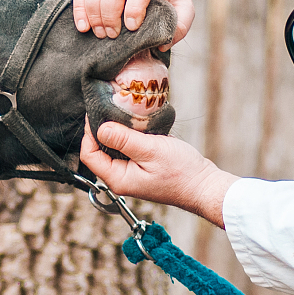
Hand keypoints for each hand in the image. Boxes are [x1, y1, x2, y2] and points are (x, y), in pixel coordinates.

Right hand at [73, 0, 193, 40]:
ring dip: (94, 13)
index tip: (132, 28)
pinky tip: (83, 26)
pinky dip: (80, 7)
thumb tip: (163, 44)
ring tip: (100, 34)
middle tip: (113, 36)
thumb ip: (179, 24)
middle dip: (110, 14)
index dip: (135, 8)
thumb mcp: (183, 6)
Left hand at [80, 120, 235, 224]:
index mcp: (117, 179)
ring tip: (124, 114)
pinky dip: (130, 136)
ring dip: (118, 131)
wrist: (204, 186)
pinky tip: (138, 126)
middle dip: (103, 129)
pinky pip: (128, 149)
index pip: (90, 154)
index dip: (89, 132)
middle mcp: (120, 178)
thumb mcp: (150, 150)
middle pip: (99, 150)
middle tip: (110, 108)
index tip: (95, 113)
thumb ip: (124, 139)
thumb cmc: (182, 173)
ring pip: (114, 148)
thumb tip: (100, 128)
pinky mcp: (141, 168)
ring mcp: (131, 174)